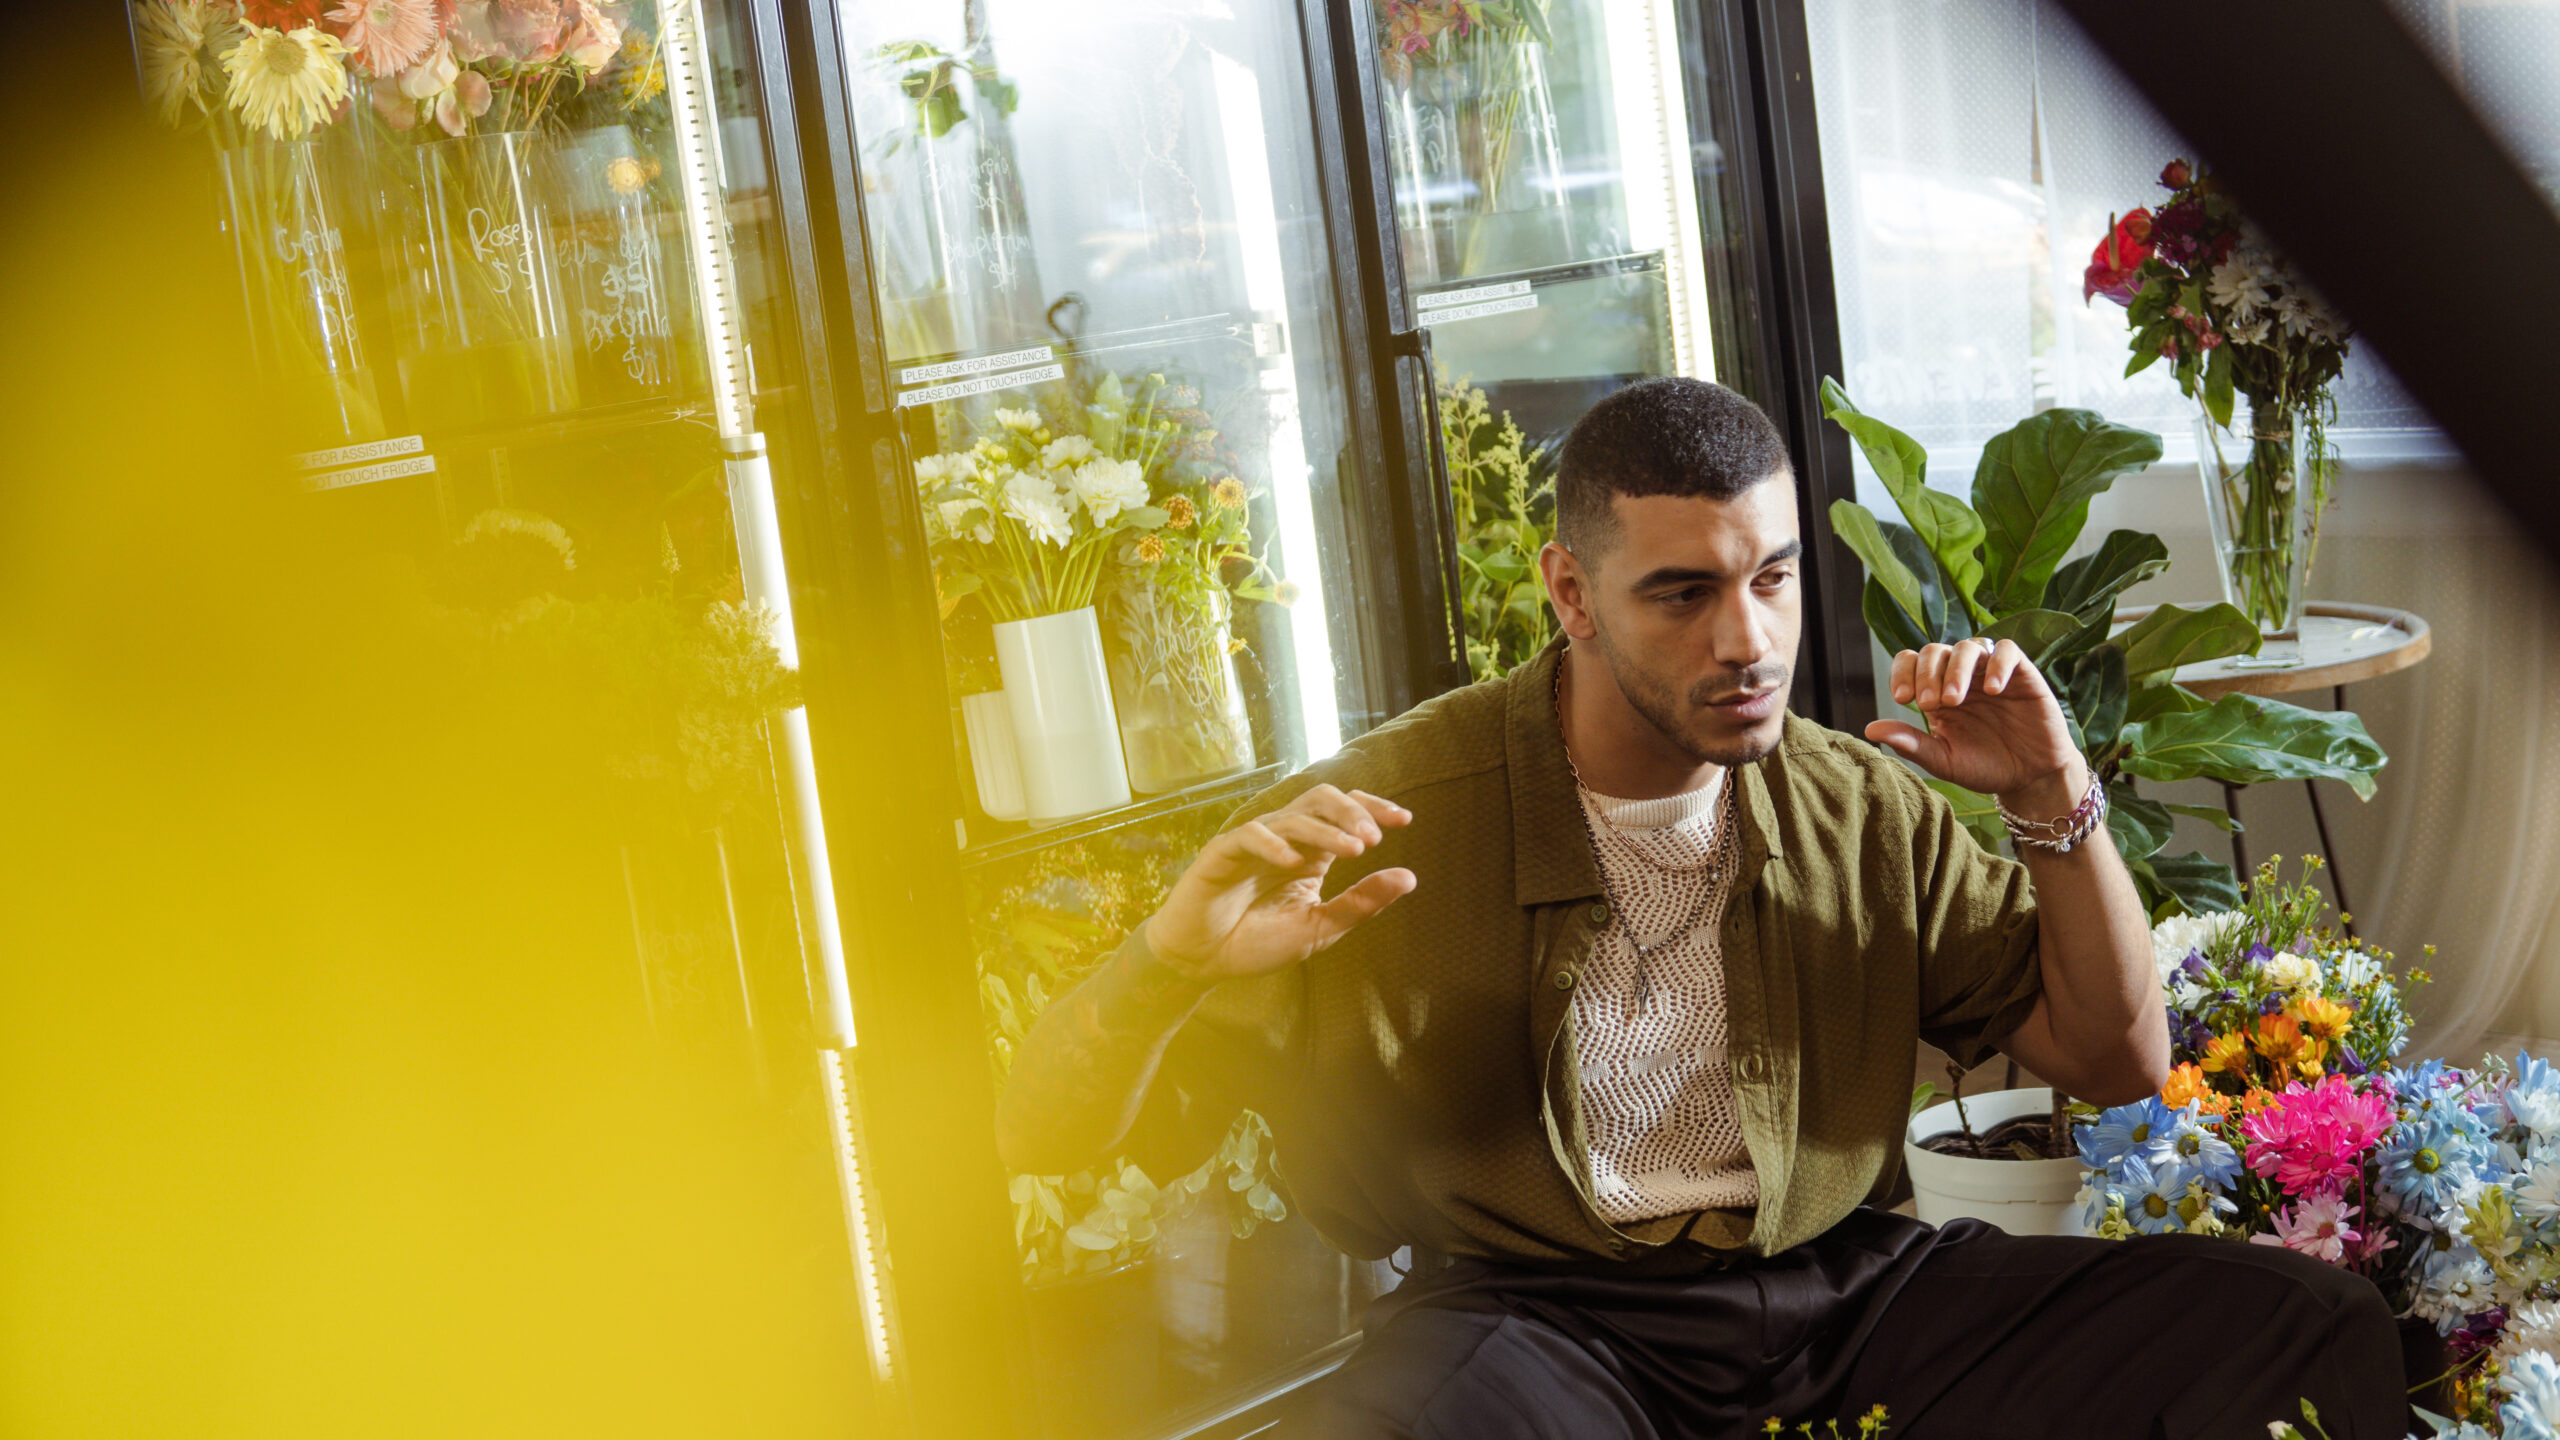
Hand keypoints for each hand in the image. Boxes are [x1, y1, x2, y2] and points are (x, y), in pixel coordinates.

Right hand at [1143, 784, 1417, 983]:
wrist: (1204, 962)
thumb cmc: (1258, 943)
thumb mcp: (1320, 927)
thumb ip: (1361, 903)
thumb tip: (1410, 877)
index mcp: (1311, 853)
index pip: (1344, 813)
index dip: (1372, 808)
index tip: (1404, 820)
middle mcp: (1285, 840)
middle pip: (1321, 799)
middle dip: (1352, 811)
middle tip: (1374, 837)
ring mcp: (1254, 843)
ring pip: (1292, 815)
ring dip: (1326, 829)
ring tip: (1354, 850)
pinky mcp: (1223, 853)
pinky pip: (1249, 835)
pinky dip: (1273, 844)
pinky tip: (1294, 861)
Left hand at [1864, 638, 2086, 810]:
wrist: (2029, 778)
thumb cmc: (1984, 767)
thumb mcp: (1943, 759)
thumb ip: (1910, 743)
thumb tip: (1869, 728)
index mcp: (1936, 692)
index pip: (1912, 661)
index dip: (1904, 672)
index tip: (1903, 698)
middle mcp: (1961, 677)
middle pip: (1935, 651)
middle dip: (1927, 674)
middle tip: (1929, 703)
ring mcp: (1991, 673)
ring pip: (1968, 646)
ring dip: (1956, 669)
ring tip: (1953, 699)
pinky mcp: (2023, 674)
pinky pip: (2008, 651)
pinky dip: (1997, 664)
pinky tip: (1992, 690)